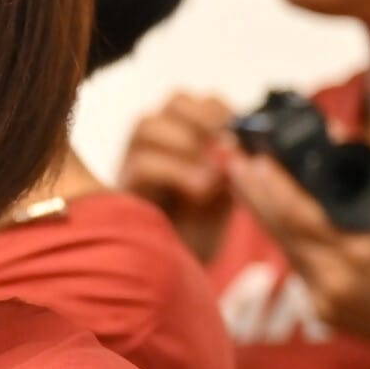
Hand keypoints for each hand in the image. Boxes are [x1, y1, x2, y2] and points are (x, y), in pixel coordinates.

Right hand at [118, 92, 237, 260]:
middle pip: (176, 101)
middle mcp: (155, 139)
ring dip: (188, 143)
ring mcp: (133, 160)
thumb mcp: (227, 187)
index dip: (224, 108)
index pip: (201, 99)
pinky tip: (202, 188)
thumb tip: (243, 147)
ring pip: (150, 124)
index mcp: (184, 131)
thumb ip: (233, 163)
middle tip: (230, 147)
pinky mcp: (123, 187)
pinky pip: (144, 163)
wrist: (177, 269)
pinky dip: (177, 171)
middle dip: (206, 118)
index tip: (246, 131)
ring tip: (215, 171)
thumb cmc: (201, 225)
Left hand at [228, 152, 369, 366]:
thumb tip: (332, 134)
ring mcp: (326, 299)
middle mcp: (338, 276)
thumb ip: (366, 176)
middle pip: (280, 228)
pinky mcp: (322, 314)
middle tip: (232, 160)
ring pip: (285, 248)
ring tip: (246, 182)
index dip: (271, 184)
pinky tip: (280, 221)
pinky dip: (291, 243)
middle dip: (252, 192)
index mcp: (362, 247)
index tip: (255, 155)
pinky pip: (300, 270)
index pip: (299, 211)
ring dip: (264, 214)